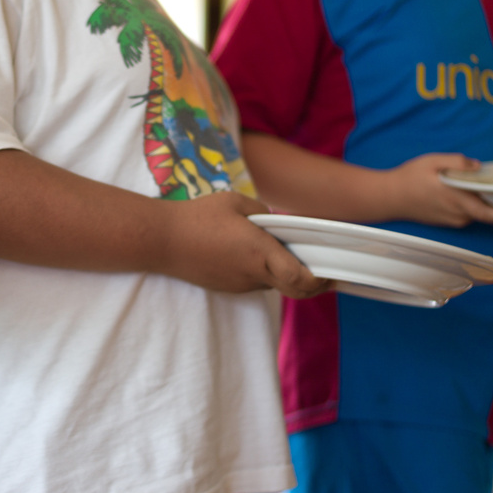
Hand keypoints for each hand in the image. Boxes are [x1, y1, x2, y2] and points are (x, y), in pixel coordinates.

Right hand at [159, 192, 329, 297]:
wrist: (160, 240)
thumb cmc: (197, 217)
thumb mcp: (237, 202)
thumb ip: (264, 214)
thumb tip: (276, 226)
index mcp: (259, 253)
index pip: (302, 280)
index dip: (321, 279)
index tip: (332, 270)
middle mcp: (252, 275)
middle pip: (294, 289)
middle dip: (313, 283)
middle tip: (324, 270)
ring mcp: (238, 285)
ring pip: (273, 285)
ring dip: (285, 274)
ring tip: (284, 251)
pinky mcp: (225, 287)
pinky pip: (253, 282)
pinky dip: (262, 273)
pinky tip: (253, 254)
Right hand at [384, 154, 492, 227]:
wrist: (388, 197)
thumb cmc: (409, 178)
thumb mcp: (432, 161)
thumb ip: (457, 163)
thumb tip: (478, 166)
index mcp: (458, 200)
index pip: (492, 214)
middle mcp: (458, 215)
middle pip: (487, 212)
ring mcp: (452, 221)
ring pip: (476, 212)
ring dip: (478, 200)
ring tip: (473, 184)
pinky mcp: (445, 222)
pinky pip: (464, 213)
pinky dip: (467, 203)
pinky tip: (458, 190)